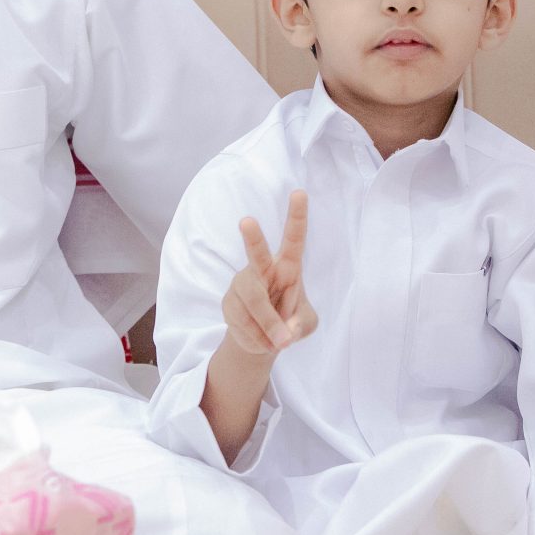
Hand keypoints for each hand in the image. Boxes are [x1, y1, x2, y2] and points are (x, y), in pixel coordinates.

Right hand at [223, 191, 317, 359]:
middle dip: (253, 238)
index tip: (300, 192)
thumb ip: (301, 325)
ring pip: (253, 300)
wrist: (262, 340)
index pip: (294, 239)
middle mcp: (262, 270)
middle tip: (246, 221)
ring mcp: (242, 285)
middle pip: (256, 255)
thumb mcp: (306, 325)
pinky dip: (257, 338)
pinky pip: (242, 321)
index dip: (297, 216)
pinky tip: (262, 341)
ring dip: (268, 324)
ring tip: (280, 343)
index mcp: (288, 268)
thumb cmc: (290, 322)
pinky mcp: (228, 303)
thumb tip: (284, 330)